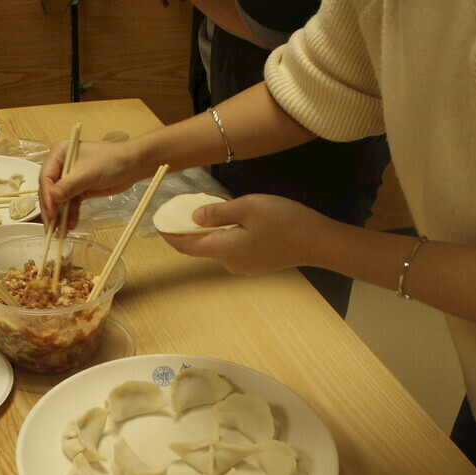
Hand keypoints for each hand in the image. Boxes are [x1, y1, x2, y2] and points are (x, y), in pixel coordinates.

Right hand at [39, 139, 145, 228]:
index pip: (46, 177)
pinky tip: (71, 225)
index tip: (51, 213)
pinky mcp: (78, 189)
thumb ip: (69, 186)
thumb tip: (51, 198)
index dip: (46, 196)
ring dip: (60, 215)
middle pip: (49, 190)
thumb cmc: (111, 161)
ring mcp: (69, 178)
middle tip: (51, 227)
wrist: (132, 165)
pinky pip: (70, 204)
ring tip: (60, 231)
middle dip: (51, 209)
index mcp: (59, 153)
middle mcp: (61, 165)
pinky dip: (70, 214)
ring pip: (59, 200)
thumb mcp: (88, 174)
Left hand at [159, 193, 340, 273]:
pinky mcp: (257, 263)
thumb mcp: (247, 207)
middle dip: (189, 230)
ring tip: (209, 210)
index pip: (186, 245)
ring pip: (218, 246)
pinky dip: (226, 235)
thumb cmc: (284, 222)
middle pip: (201, 246)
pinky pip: (233, 248)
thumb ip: (217, 212)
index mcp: (223, 248)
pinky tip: (235, 221)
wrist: (318, 242)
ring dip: (210, 231)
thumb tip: (194, 217)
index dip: (170, 235)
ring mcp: (244, 265)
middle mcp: (230, 262)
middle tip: (183, 208)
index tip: (158, 224)